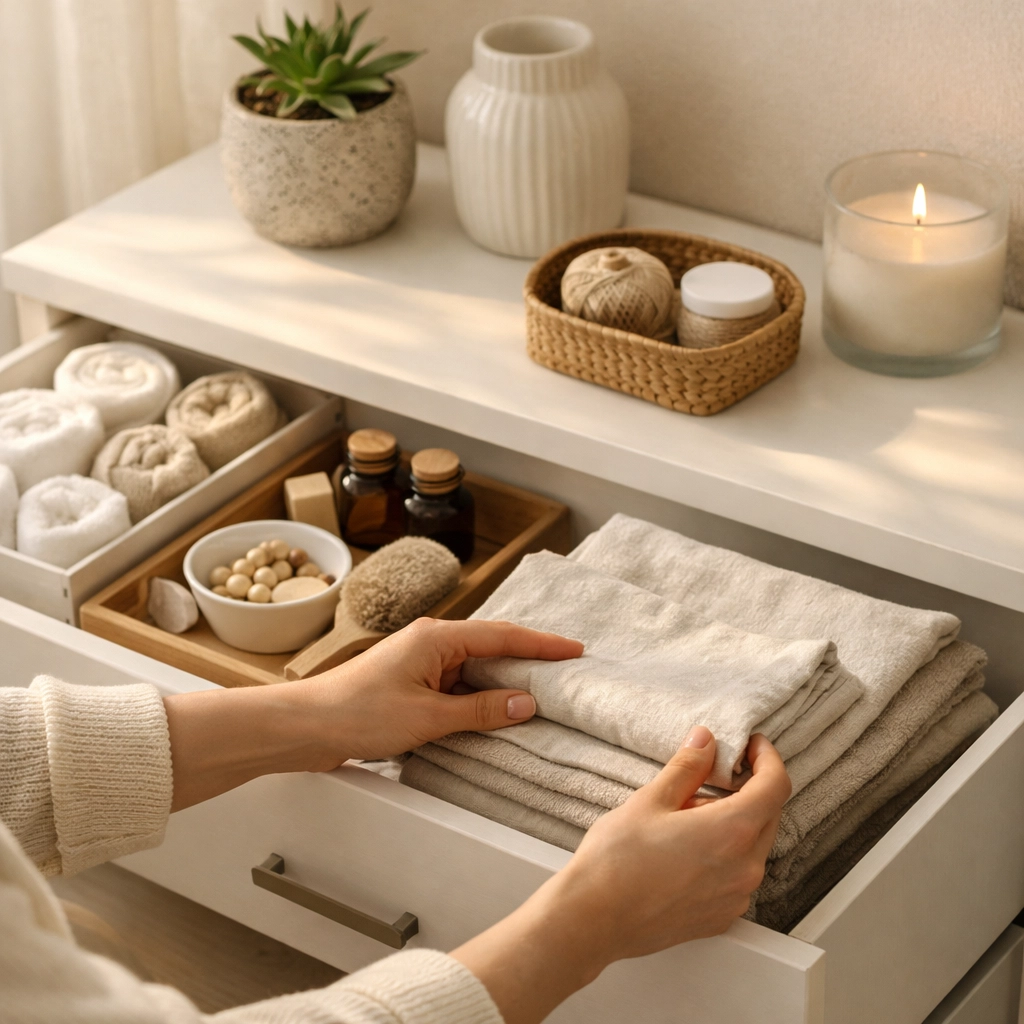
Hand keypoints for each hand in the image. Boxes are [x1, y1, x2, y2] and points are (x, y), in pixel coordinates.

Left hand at [300, 617, 583, 768]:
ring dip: (503, 684)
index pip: (502, 636)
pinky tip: (496, 716)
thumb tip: (527, 703)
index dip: (541, 644)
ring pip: (474, 671)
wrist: (305, 726)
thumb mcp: (428, 717)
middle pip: (491, 649)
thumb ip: (481, 711)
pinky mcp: (410, 686)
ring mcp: (419, 664)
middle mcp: (430, 643)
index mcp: (437, 637)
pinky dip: (479, 700)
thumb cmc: (358, 713)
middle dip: (528, 662)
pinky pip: (456, 688)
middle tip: (567, 675)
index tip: (575, 650)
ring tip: (542, 698)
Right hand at [452, 730, 790, 1023]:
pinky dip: (724, 854)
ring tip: (685, 816)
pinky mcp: (721, 917)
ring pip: (752, 846)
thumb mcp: (651, 799)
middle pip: (768, 815)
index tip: (751, 746)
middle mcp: (745, 868)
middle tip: (709, 775)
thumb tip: (706, 741)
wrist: (593, 918)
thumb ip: (688, 766)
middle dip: (747, 789)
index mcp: (733, 831)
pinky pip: (738, 875)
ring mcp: (736, 897)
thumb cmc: (617, 861)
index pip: (776, 785)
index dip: (767, 758)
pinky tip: (686, 848)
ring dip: (732, 823)